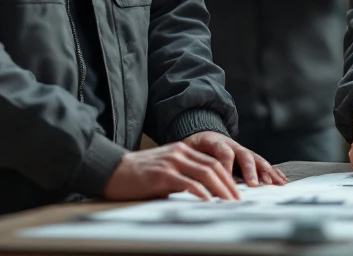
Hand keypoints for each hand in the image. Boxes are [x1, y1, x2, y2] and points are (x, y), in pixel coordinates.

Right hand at [102, 142, 239, 200]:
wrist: (114, 170)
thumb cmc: (139, 175)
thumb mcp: (166, 170)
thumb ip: (184, 176)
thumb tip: (204, 193)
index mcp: (183, 150)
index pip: (213, 162)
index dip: (228, 177)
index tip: (236, 192)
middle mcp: (180, 153)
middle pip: (214, 166)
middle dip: (229, 184)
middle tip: (238, 200)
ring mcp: (172, 162)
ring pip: (205, 173)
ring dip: (220, 189)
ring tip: (229, 202)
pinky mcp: (162, 174)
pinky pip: (187, 182)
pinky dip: (200, 191)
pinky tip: (208, 200)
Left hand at [182, 131, 287, 186]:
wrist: (201, 132)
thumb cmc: (193, 145)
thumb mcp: (186, 149)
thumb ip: (190, 161)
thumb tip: (189, 180)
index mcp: (215, 141)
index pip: (223, 152)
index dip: (227, 166)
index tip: (226, 180)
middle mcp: (232, 145)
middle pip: (244, 155)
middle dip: (250, 171)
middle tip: (254, 185)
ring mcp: (242, 151)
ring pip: (256, 159)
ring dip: (265, 172)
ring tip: (272, 184)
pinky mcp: (249, 158)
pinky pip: (263, 164)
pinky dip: (273, 172)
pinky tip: (281, 181)